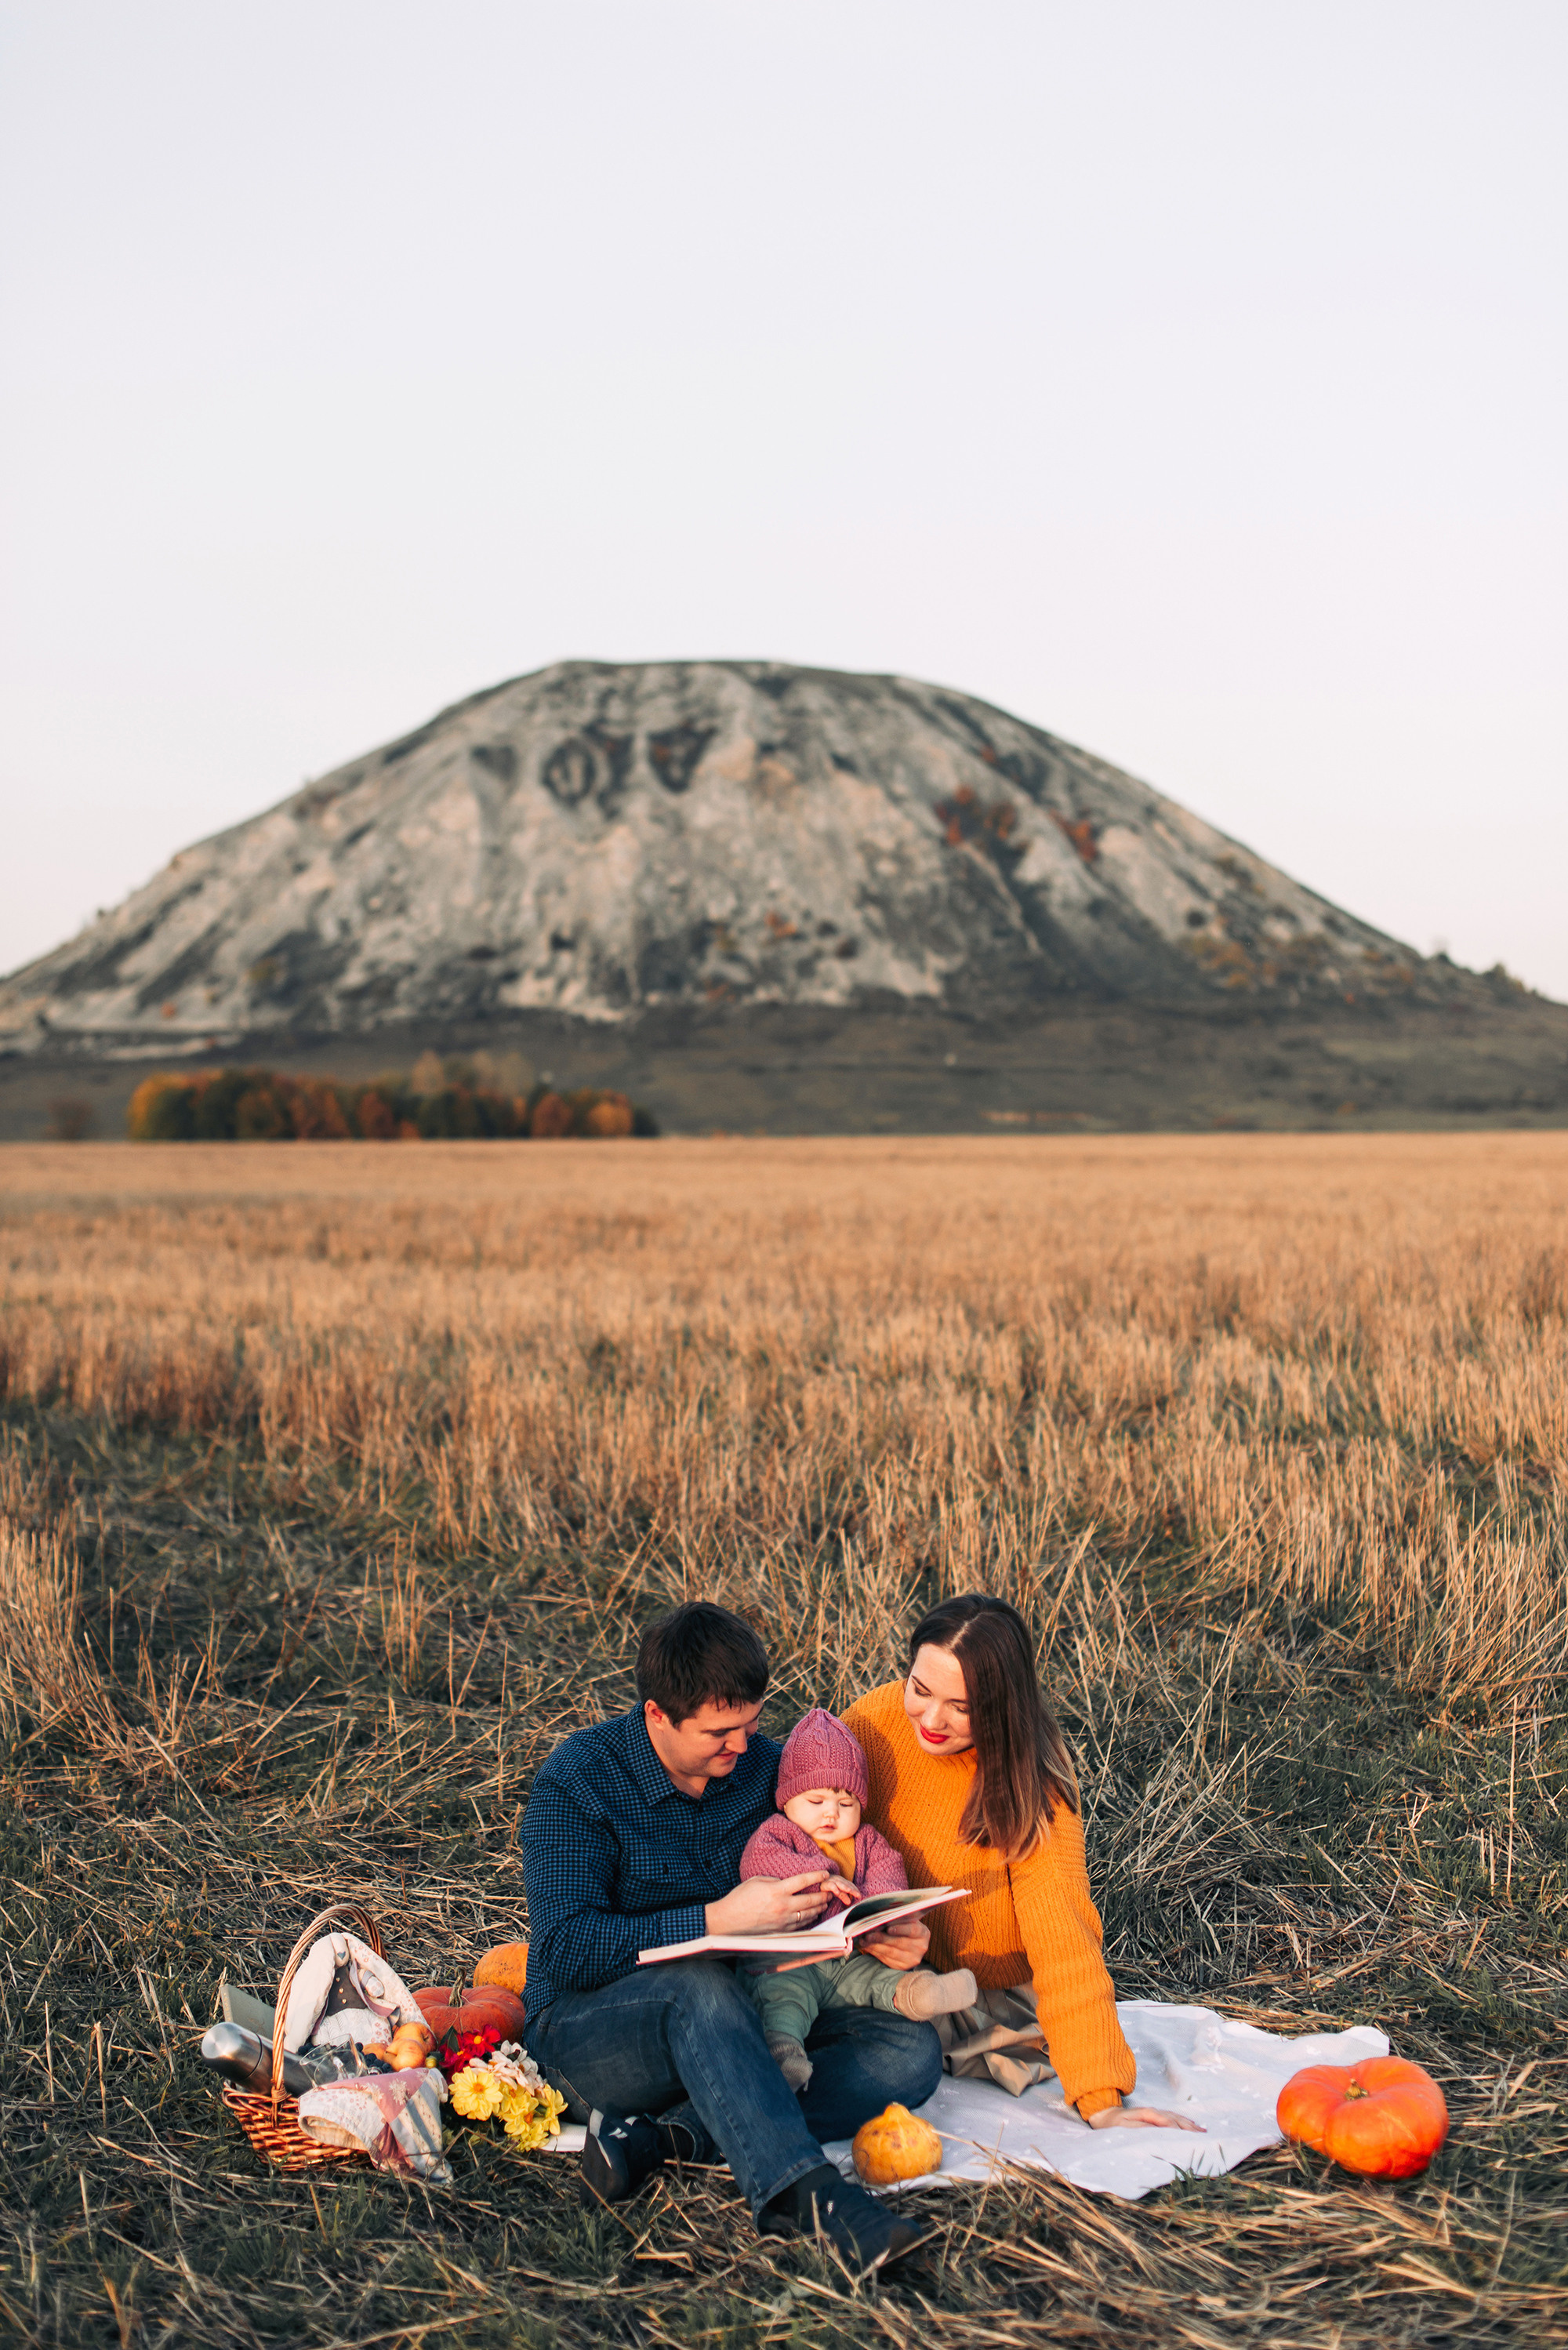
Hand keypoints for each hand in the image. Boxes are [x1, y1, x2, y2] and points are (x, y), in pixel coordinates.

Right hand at [705, 1872, 828, 1936]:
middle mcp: (783, 1906)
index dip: (816, 1876)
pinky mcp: (781, 1932)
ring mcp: (783, 1921)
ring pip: (808, 1914)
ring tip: (824, 1902)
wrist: (728, 1921)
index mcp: (776, 1890)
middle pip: (810, 1899)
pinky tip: (812, 1915)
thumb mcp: (756, 1881)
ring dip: (819, 1907)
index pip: (802, 1881)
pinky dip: (809, 1919)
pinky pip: (801, 1925)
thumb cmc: (740, 1898)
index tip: (824, 1873)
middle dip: (822, 1894)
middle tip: (828, 1890)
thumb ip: (775, 1880)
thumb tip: (787, 1882)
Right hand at [823, 1878, 859, 1908]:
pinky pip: (828, 1885)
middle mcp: (832, 1878)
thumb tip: (849, 1902)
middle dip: (851, 1888)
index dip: (854, 1888)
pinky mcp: (821, 1884)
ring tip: (850, 1891)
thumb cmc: (822, 1893)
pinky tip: (837, 1892)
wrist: (809, 1890)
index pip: (847, 1883)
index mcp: (836, 1880)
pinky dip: (833, 1888)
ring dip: (844, 1887)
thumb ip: (842, 1896)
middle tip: (858, 1895)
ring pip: (837, 1882)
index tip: (859, 1895)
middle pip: (844, 1882)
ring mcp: (827, 1880)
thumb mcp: (834, 1894)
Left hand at [857, 1918, 929, 1969]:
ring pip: (890, 1952)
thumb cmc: (905, 1927)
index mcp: (923, 1933)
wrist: (911, 1945)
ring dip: (875, 1945)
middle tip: (867, 1932)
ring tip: (864, 1939)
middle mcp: (920, 1948)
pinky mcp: (902, 1967)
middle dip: (881, 1937)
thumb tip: (880, 1914)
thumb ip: (897, 1917)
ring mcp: (912, 1959)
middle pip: (898, 1942)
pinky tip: (867, 1946)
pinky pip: (886, 1959)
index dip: (900, 1929)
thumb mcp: (906, 1921)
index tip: (888, 1928)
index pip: (912, 1930)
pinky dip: (875, 1951)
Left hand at [1087, 2103, 1204, 2132]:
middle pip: (1175, 2119)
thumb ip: (1140, 2128)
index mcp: (1148, 2114)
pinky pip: (1174, 2118)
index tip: (1188, 2139)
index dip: (1178, 2130)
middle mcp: (1154, 2112)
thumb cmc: (1115, 2125)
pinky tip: (1193, 2126)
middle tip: (1203, 2137)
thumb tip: (1157, 2130)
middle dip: (1189, 2127)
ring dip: (1190, 2125)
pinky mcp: (1156, 2117)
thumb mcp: (1124, 2127)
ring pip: (1177, 2118)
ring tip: (1203, 2132)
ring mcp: (1156, 2113)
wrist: (1106, 2116)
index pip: (1167, 2121)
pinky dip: (1185, 2122)